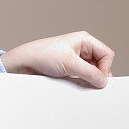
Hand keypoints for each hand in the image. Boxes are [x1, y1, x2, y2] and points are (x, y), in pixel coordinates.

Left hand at [0, 31, 114, 88]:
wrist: (22, 65)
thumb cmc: (42, 55)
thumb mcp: (69, 63)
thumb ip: (89, 73)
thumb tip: (103, 82)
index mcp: (84, 40)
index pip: (107, 55)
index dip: (105, 68)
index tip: (98, 79)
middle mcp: (81, 50)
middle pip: (101, 65)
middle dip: (97, 75)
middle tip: (93, 85)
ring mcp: (74, 61)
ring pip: (91, 73)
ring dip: (88, 81)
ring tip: (80, 85)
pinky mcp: (67, 72)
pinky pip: (81, 79)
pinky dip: (80, 84)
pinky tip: (74, 87)